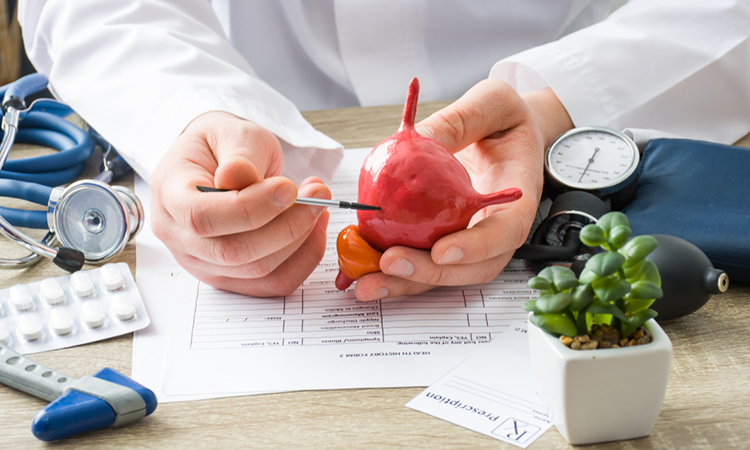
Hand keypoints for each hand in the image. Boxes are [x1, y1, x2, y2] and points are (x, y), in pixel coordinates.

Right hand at [150, 111, 331, 295]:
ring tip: (318, 204)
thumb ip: (239, 155)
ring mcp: (203, 263)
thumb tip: (238, 176)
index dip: (250, 208)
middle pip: (232, 252)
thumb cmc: (223, 146)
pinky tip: (314, 228)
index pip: (201, 217)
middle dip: (286, 226)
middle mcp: (179, 237)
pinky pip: (273, 283)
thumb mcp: (232, 133)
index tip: (289, 188)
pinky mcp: (232, 277)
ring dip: (300, 240)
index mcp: (169, 194)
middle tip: (318, 196)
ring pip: (258, 270)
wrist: (220, 160)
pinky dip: (303, 258)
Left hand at [353, 79, 573, 300]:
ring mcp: (472, 240)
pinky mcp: (446, 240)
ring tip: (366, 282)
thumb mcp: (492, 104)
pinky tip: (361, 266)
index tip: (442, 250)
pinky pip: (423, 258)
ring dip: (404, 282)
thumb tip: (418, 137)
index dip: (475, 248)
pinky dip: (393, 269)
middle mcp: (496, 229)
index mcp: (518, 200)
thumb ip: (458, 121)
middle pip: (470, 268)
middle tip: (389, 263)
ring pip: (443, 273)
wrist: (508, 133)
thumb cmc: (508, 118)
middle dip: (429, 273)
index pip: (504, 234)